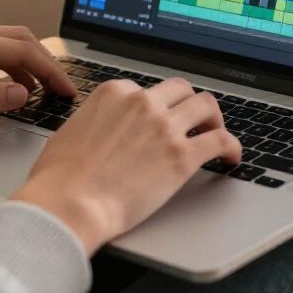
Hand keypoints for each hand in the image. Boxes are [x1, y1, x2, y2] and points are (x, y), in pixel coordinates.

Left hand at [0, 22, 75, 141]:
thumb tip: (21, 93)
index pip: (21, 51)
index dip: (49, 71)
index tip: (66, 90)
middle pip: (19, 39)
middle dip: (45, 62)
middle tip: (62, 88)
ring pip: (6, 43)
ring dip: (28, 64)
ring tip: (41, 91)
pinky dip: (9, 65)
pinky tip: (11, 87)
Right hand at [12, 77, 241, 254]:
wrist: (69, 203)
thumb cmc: (60, 177)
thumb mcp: (70, 131)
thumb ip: (94, 121)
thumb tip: (100, 130)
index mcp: (114, 93)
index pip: (146, 89)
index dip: (155, 106)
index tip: (159, 119)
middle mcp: (142, 102)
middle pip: (180, 89)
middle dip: (187, 104)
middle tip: (192, 121)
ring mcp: (164, 127)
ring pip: (206, 106)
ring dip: (213, 118)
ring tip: (215, 133)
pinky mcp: (182, 156)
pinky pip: (221, 140)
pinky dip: (232, 147)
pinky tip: (232, 157)